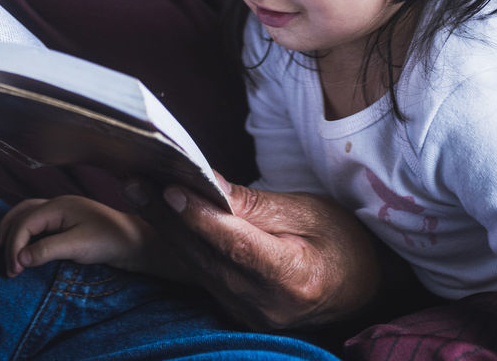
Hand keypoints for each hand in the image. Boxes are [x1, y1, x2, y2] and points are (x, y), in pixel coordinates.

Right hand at [0, 196, 147, 277]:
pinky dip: (25, 231)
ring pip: (27, 213)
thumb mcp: (77, 246)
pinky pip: (37, 221)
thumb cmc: (108, 240)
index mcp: (58, 205)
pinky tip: (23, 245)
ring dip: (13, 230)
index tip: (14, 271)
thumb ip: (47, 250)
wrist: (133, 240)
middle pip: (21, 213)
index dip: (14, 246)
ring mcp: (61, 211)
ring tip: (2, 249)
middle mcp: (57, 203)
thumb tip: (18, 259)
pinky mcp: (66, 221)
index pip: (25, 222)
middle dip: (9, 236)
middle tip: (6, 265)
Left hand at [125, 176, 382, 330]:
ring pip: (198, 266)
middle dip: (168, 217)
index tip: (171, 189)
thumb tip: (209, 183)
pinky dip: (183, 244)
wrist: (361, 287)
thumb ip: (256, 204)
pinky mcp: (237, 313)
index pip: (238, 245)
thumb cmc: (342, 241)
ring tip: (138, 190)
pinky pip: (203, 275)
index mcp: (294, 277)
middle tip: (135, 179)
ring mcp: (249, 316)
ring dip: (167, 228)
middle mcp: (266, 306)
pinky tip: (163, 218)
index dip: (202, 218)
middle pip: (207, 256)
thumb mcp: (308, 210)